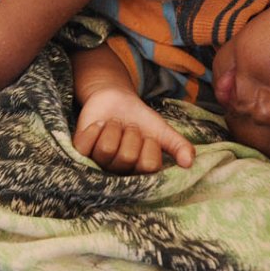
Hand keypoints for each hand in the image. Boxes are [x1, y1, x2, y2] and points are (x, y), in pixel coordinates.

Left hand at [73, 87, 194, 174]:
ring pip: (107, 149)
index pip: (148, 165)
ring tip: (114, 125)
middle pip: (126, 157)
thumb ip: (178, 145)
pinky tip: (99, 124)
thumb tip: (189, 162)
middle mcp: (118, 171)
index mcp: (139, 170)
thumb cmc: (139, 119)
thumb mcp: (161, 130)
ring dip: (114, 128)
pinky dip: (95, 128)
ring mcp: (97, 162)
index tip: (146, 135)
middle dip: (130, 133)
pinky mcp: (80, 150)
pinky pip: (86, 144)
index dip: (149, 145)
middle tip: (128, 128)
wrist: (115, 99)